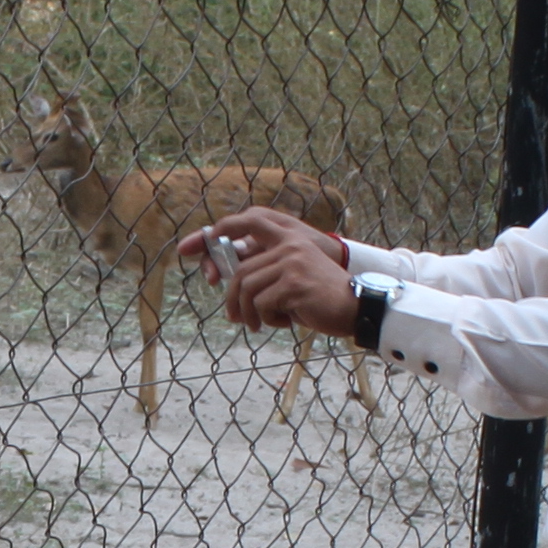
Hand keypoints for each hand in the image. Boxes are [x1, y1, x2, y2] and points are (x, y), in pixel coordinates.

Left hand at [185, 209, 354, 336]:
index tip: (192, 245)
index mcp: (289, 237)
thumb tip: (228, 291)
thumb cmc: (320, 298)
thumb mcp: (291, 279)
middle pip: (239, 270)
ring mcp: (291, 261)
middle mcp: (289, 243)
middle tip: (234, 318)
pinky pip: (262, 304)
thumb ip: (266, 275)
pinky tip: (285, 323)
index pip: (248, 222)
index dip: (217, 232)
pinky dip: (268, 319)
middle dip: (231, 298)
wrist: (355, 308)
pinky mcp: (294, 282)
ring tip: (261, 325)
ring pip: (247, 288)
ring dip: (250, 314)